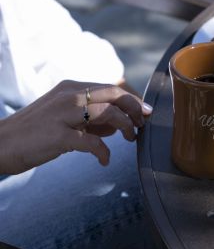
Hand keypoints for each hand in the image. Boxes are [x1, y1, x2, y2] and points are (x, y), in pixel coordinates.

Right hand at [0, 80, 152, 174]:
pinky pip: (91, 142)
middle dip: (134, 108)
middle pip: (114, 94)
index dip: (131, 100)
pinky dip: (103, 152)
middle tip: (142, 124)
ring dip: (124, 126)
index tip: (143, 112)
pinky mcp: (58, 136)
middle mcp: (68, 95)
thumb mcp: (64, 118)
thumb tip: (117, 125)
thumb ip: (90, 118)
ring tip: (130, 140)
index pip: (110, 88)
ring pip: (107, 112)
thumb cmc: (34, 133)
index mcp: (71, 88)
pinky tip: (104, 160)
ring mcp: (62, 114)